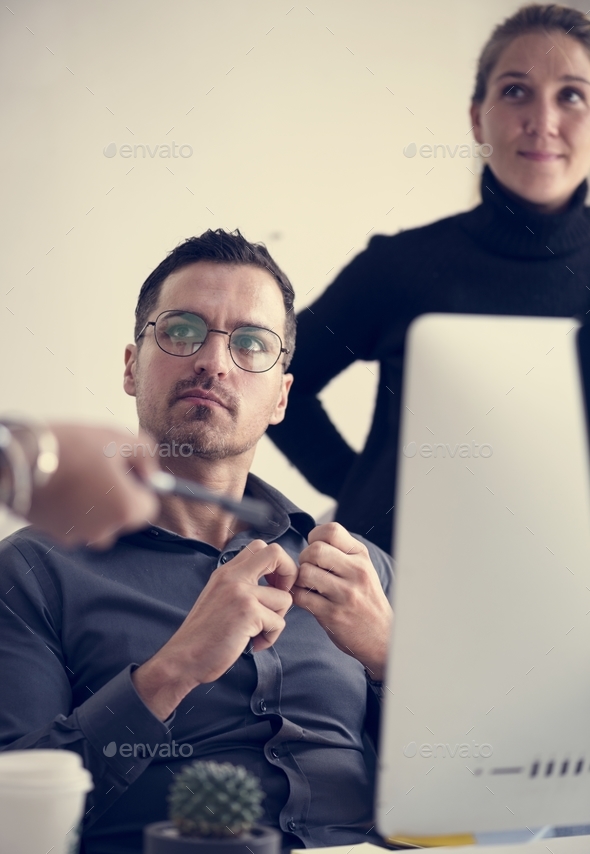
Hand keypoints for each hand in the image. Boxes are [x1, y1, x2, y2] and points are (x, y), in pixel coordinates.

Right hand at [26, 424, 159, 548]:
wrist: (18, 461)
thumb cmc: (69, 448)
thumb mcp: (117, 438)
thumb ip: (145, 454)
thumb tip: (151, 472)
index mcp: (126, 510)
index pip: (148, 505)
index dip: (140, 485)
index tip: (127, 469)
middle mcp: (105, 531)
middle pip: (122, 515)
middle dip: (116, 494)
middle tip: (99, 468)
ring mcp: (78, 536)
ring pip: (98, 520)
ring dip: (94, 502)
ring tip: (78, 474)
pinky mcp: (55, 536)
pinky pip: (74, 522)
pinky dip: (72, 508)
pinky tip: (62, 485)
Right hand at [132, 541, 297, 718]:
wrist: (183, 657)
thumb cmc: (203, 634)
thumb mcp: (219, 597)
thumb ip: (240, 586)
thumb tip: (273, 587)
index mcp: (227, 572)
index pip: (260, 547)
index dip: (276, 565)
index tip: (273, 586)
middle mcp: (233, 576)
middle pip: (276, 553)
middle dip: (289, 575)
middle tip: (279, 599)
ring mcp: (241, 592)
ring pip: (285, 599)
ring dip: (276, 620)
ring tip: (257, 633)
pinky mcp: (248, 612)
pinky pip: (278, 623)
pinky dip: (270, 638)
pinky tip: (252, 643)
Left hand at [292, 523, 391, 680]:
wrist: (381, 636)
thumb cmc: (366, 599)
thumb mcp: (362, 569)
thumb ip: (341, 552)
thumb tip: (311, 541)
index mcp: (361, 557)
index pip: (331, 530)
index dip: (315, 537)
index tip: (315, 550)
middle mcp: (356, 572)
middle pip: (315, 550)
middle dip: (304, 558)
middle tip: (308, 570)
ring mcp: (345, 594)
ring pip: (305, 572)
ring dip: (299, 579)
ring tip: (307, 586)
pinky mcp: (332, 615)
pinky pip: (301, 597)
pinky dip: (297, 596)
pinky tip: (306, 599)